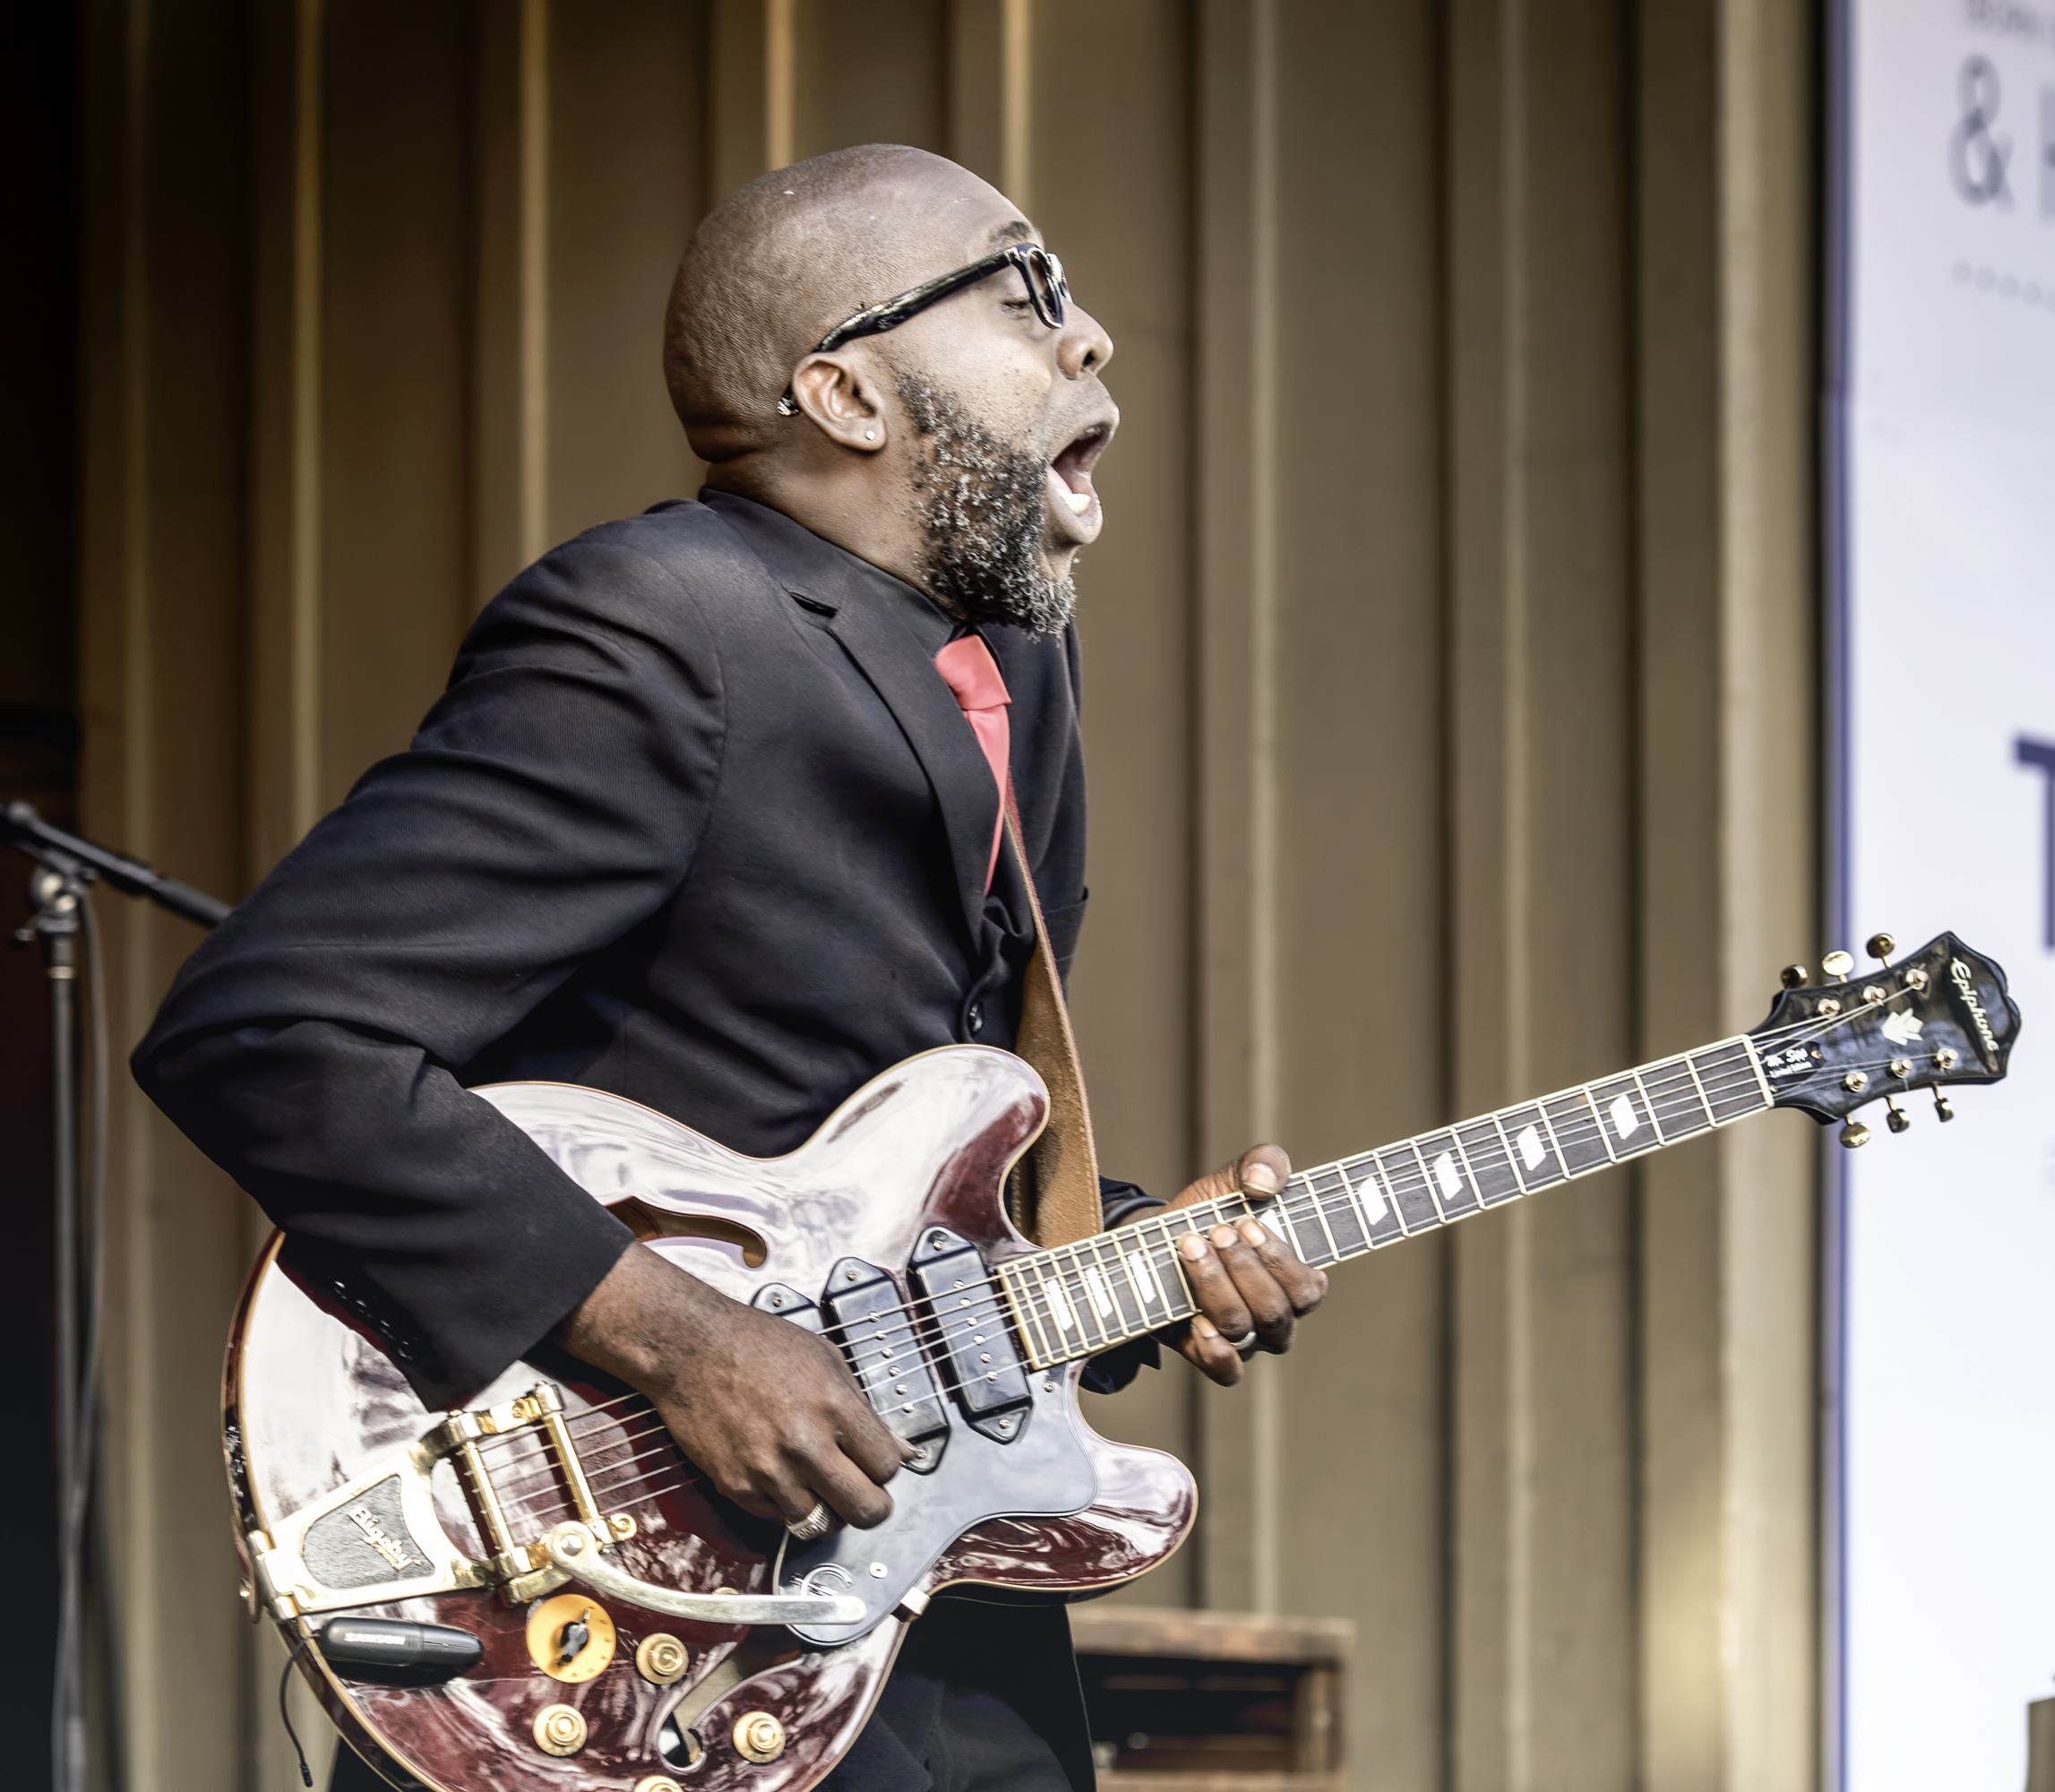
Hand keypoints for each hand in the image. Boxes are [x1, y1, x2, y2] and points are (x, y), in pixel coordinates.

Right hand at [557, 1242, 907, 1527]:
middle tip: (862, 1493)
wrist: (691, 1348)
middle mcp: (804, 1444)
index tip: (876, 1462)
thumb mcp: (826, 1359)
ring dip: (825, 1508)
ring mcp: (769, 1471)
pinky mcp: (737, 1487)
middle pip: (865, 1511)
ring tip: (817, 1481)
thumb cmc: (757, 1345)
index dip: (886, 1468)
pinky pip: (779, 1518)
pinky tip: (783, 1476)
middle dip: (871, 1506)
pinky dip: (787, 1505)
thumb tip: (899, 1449)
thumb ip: (863, 1409)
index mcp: (834, 1406)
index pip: (887, 1467)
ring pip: (821, 1523)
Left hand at [1143, 1144, 1326, 1385]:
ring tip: (1191, 1249)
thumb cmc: (1208, 1211)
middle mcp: (1274, 1316)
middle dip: (1243, 1268)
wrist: (1155, 1234)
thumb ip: (1263, 1164)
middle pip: (1275, 1312)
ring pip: (1243, 1329)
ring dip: (1215, 1286)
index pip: (1308, 1289)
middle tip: (1216, 1232)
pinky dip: (1214, 1350)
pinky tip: (1196, 1320)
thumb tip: (1265, 1183)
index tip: (1246, 1223)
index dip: (1280, 1259)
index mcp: (1293, 1281)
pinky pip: (1225, 1370)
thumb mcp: (1234, 1177)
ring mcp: (1242, 1338)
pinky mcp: (1205, 1350)